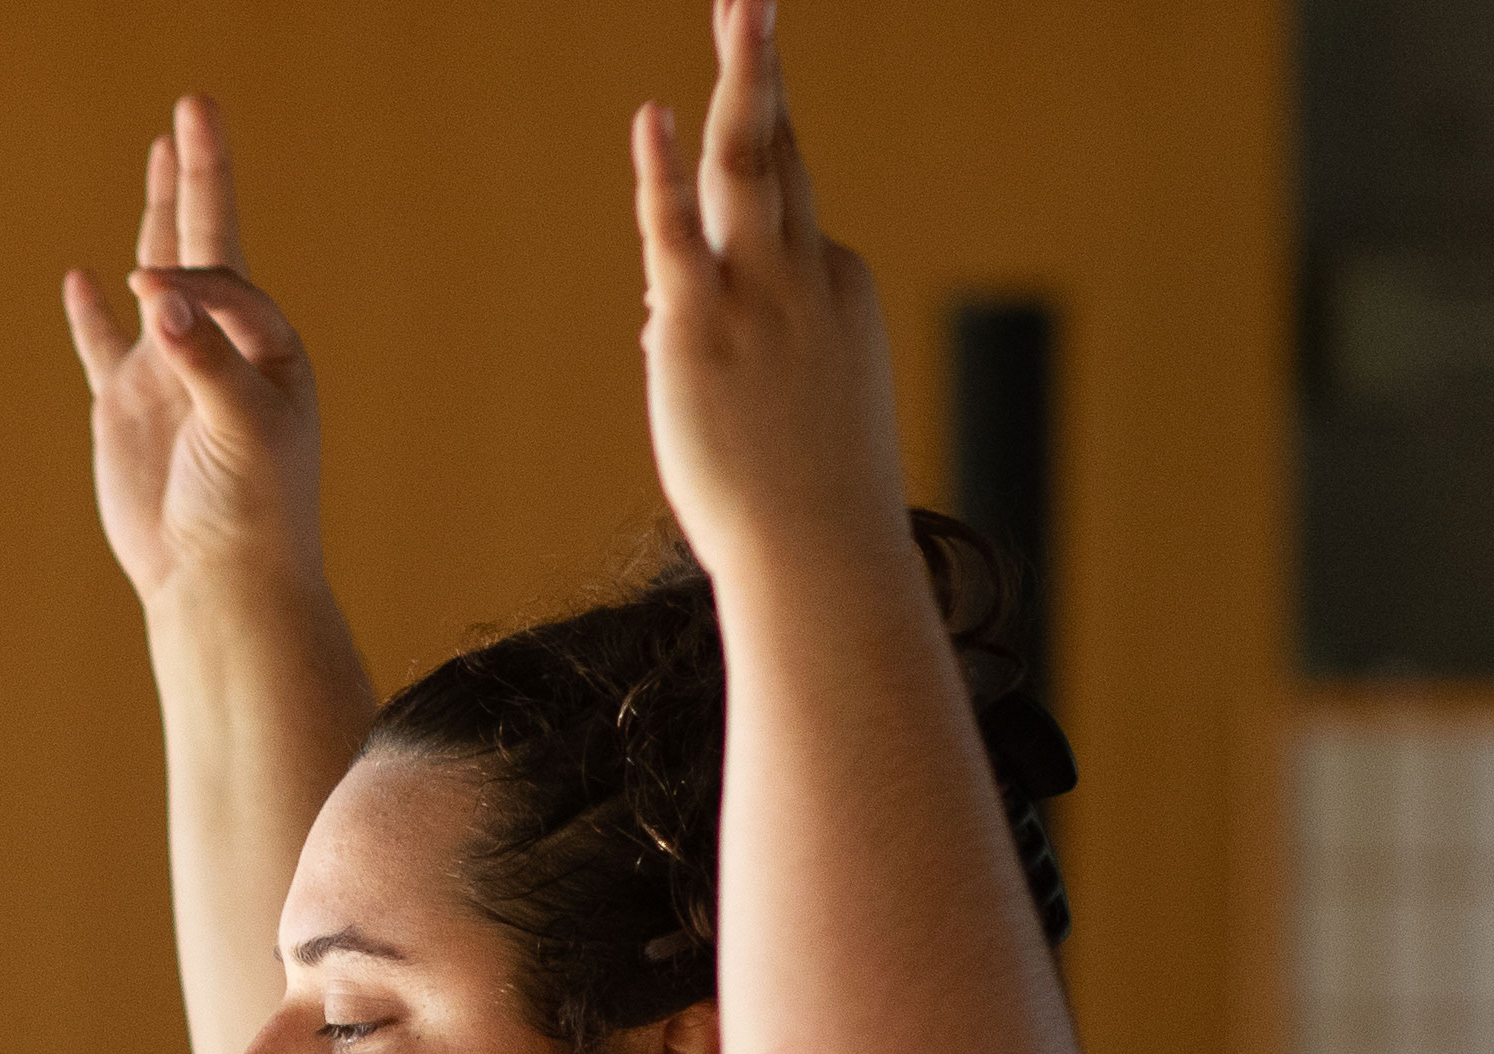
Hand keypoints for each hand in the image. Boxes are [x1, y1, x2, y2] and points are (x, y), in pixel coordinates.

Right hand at [66, 96, 328, 611]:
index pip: (225, 281)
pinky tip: (84, 276)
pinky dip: (93, 312)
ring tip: (160, 154)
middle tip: (194, 106)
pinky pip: (103, 346)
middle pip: (207, 244)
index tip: (153, 288)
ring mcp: (169, 375)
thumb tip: (159, 293)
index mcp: (267, 349)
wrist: (217, 584)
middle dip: (198, 177)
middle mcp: (219, 350)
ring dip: (157, 220)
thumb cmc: (252, 511)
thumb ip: (205, 358)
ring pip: (158, 281)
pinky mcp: (126, 408)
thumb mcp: (242, 428)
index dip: (189, 275)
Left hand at [632, 0, 914, 588]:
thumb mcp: (787, 413)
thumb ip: (731, 349)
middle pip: (788, 151)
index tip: (716, 319)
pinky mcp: (700, 324)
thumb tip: (658, 316)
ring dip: (745, 75)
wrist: (822, 557)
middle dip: (766, 71)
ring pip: (750, 163)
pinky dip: (661, 170)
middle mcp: (809, 273)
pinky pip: (677, 230)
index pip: (785, 223)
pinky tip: (652, 116)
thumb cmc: (810, 507)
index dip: (739, 239)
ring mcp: (759, 293)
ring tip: (741, 2)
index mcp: (841, 289)